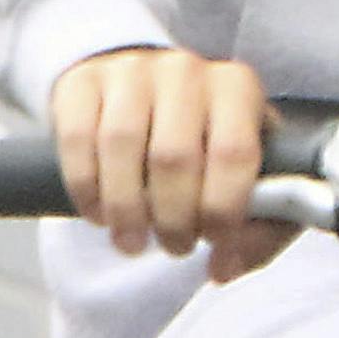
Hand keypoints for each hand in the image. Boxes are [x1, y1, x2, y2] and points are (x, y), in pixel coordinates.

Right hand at [49, 49, 289, 282]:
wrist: (144, 93)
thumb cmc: (204, 143)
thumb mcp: (248, 174)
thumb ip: (260, 225)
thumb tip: (225, 267)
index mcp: (236, 88)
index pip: (233, 152)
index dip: (222, 208)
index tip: (214, 241)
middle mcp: (185, 71)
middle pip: (174, 156)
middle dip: (173, 218)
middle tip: (175, 247)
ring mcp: (131, 70)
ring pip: (121, 146)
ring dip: (126, 210)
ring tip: (133, 243)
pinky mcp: (83, 82)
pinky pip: (78, 138)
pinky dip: (86, 188)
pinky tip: (98, 214)